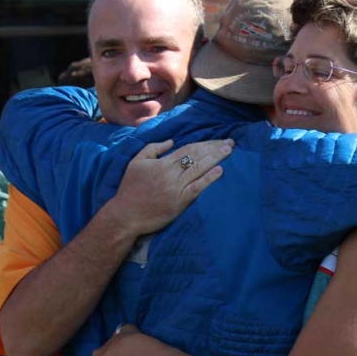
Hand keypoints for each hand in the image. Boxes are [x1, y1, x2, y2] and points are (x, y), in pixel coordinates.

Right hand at [104, 138, 233, 236]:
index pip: (188, 149)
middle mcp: (171, 173)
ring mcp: (176, 188)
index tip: (219, 140)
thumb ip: (153, 148)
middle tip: (230, 143)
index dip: (205, 144)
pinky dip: (208, 179)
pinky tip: (219, 172)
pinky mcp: (179, 202)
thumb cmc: (130, 188)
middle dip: (215, 148)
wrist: (125, 215)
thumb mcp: (136, 162)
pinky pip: (196, 188)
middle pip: (197, 157)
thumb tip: (172, 141)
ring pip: (199, 169)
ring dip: (216, 159)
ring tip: (229, 151)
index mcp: (162, 162)